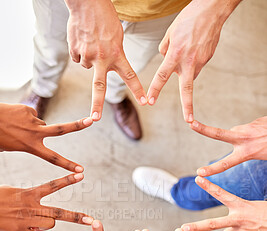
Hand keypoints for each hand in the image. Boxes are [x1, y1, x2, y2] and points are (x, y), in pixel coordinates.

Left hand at [0, 103, 91, 171]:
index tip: (80, 171)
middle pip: (60, 129)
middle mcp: (34, 132)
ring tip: (16, 127)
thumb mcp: (9, 147)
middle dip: (77, 125)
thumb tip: (34, 135)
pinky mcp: (27, 109)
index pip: (52, 158)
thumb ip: (25, 143)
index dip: (68, 165)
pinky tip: (14, 118)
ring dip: (32, 127)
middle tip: (92, 120)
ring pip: (40, 124)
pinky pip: (32, 115)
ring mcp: (31, 119)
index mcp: (29, 145)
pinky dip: (25, 118)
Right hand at [0, 173, 92, 230]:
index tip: (81, 175)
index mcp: (29, 194)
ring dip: (43, 223)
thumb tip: (47, 217)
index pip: (52, 186)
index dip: (67, 180)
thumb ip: (33, 201)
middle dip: (76, 217)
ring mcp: (27, 221)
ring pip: (49, 224)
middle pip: (59, 213)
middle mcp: (31, 207)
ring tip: (29, 218)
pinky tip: (18, 226)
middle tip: (91, 220)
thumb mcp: (16, 193)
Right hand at [65, 0, 146, 120]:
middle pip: (99, 87)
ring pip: (88, 66)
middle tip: (95, 119)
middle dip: (97, 105)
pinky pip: (78, 57)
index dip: (138, 90)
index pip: (130, 76)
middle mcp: (102, 58)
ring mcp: (87, 56)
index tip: (146, 102)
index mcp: (117, 54)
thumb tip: (103, 66)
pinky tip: (82, 39)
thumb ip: (114, 54)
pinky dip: (80, 52)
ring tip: (92, 41)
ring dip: (89, 57)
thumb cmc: (105, 17)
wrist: (86, 2)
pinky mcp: (75, 51)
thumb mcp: (117, 36)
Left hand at [147, 0, 238, 121]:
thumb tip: (166, 60)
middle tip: (189, 121)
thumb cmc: (188, 19)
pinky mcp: (208, 59)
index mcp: (175, 54)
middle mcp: (189, 61)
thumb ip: (165, 50)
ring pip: (190, 73)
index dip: (155, 89)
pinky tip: (195, 48)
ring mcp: (201, 61)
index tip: (151, 101)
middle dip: (188, 106)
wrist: (211, 11)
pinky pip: (196, 65)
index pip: (162, 76)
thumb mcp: (170, 33)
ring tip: (188, 49)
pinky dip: (193, 60)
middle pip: (186, 88)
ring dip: (186, 70)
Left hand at [182, 177, 266, 230]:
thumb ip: (239, 216)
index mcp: (242, 206)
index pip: (221, 194)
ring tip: (251, 224)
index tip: (197, 179)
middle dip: (195, 227)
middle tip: (181, 229)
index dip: (209, 186)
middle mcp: (238, 220)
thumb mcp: (257, 207)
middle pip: (212, 224)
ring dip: (235, 229)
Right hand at [190, 118, 266, 175]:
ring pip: (238, 133)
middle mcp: (245, 138)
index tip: (199, 173)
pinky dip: (253, 133)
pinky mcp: (256, 121)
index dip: (212, 170)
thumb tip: (238, 138)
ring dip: (243, 137)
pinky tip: (264, 135)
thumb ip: (249, 149)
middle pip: (218, 134)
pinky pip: (249, 129)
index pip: (226, 163)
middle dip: (203, 129)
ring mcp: (250, 128)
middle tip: (191, 123)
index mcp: (248, 152)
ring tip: (260, 141)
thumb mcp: (265, 156)